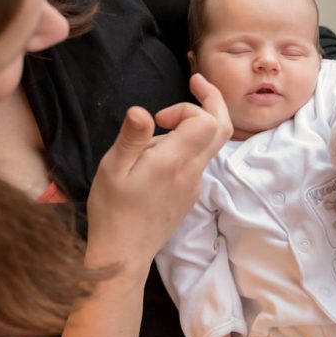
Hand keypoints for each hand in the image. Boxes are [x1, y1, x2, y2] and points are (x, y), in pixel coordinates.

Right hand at [86, 74, 232, 273]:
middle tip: (195, 83)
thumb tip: (143, 110)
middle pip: (222, 128)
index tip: (159, 118)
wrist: (124, 253)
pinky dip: (187, 145)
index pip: (206, 120)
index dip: (188, 107)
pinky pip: (198, 161)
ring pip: (211, 145)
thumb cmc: (113, 210)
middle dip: (213, 100)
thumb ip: (132, 137)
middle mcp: (192, 172)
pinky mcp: (190, 195)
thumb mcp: (113, 168)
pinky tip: (158, 155)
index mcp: (175, 162)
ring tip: (160, 128)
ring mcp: (194, 185)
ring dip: (194, 125)